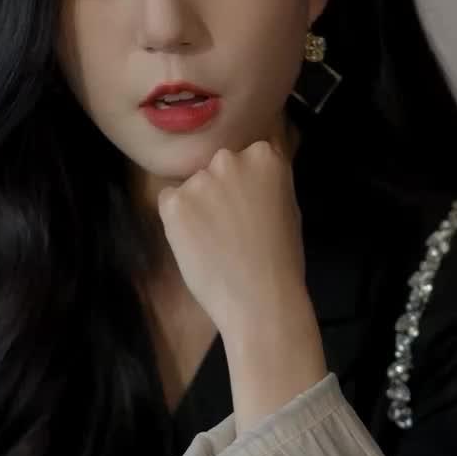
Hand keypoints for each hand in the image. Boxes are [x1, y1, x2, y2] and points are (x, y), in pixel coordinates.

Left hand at [157, 137, 308, 339]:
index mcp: (264, 155)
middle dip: (218, 190)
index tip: (247, 209)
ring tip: (215, 242)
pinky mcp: (174, 202)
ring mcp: (200, 179)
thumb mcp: (288, 207)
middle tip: (230, 227)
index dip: (243, 186)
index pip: (245, 158)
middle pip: (215, 167)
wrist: (260, 299)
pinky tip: (197, 244)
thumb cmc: (281, 261)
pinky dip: (176, 221)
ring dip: (197, 207)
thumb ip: (266, 183)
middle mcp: (230, 158)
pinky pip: (168, 203)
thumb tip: (249, 178)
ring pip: (191, 186)